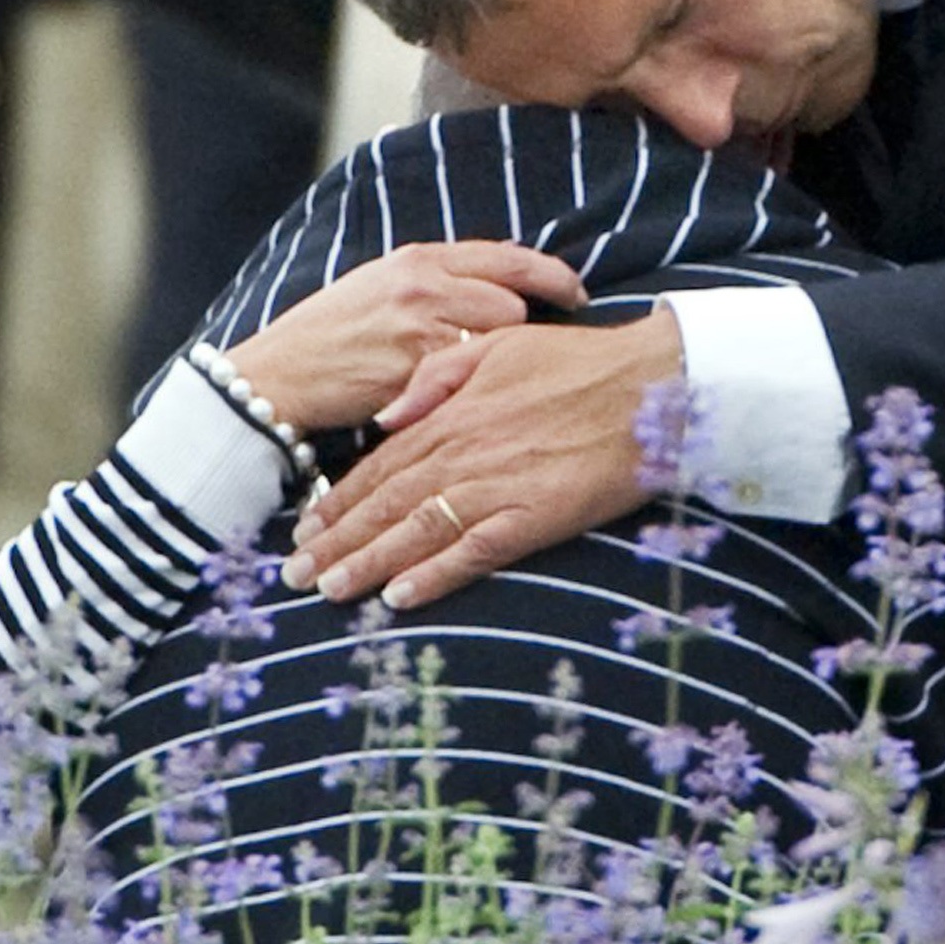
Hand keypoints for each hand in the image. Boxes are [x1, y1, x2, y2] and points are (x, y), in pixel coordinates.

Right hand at [226, 241, 588, 435]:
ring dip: (492, 369)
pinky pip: (462, 385)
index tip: (576, 293)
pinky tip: (458, 404)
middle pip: (512, 307)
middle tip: (512, 357)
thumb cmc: (329, 333)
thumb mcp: (379, 284)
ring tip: (481, 384)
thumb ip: (435, 280)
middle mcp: (423, 286)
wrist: (279, 374)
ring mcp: (418, 331)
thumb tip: (496, 284)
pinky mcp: (412, 375)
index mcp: (419, 258)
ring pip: (493, 348)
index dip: (553, 275)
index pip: (508, 256)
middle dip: (515, 334)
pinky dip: (464, 395)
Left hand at [280, 308, 684, 611]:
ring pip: (416, 531)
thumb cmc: (577, 364)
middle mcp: (464, 452)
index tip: (304, 528)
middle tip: (294, 575)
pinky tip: (399, 597)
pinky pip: (472, 552)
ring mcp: (496, 486)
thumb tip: (385, 419)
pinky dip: (433, 576)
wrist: (650, 387)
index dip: (338, 501)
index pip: (379, 466)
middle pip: (384, 504)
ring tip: (330, 591)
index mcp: (451, 414)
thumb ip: (435, 377)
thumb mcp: (496, 346)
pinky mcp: (533, 516)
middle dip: (335, 541)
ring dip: (368, 564)